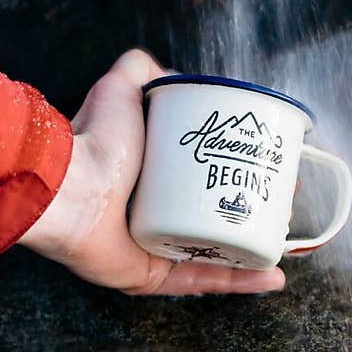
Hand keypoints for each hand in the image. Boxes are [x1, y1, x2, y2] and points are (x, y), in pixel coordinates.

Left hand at [18, 49, 285, 295]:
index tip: (270, 164)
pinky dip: (241, 281)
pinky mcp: (151, 277)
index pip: (202, 178)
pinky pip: (202, 282)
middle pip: (214, 218)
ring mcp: (151, 250)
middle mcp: (150, 216)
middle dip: (254, 213)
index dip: (239, 172)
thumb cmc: (94, 140)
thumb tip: (166, 70)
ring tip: (283, 238)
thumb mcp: (121, 90)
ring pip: (215, 254)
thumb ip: (141, 70)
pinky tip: (273, 275)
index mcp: (148, 179)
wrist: (67, 186)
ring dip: (254, 250)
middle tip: (283, 202)